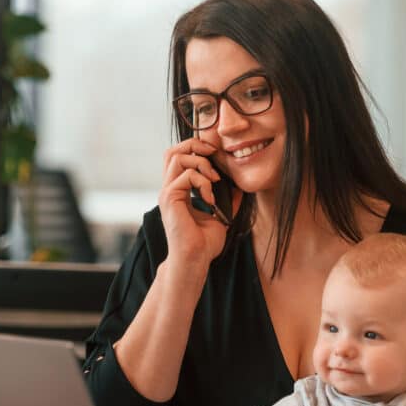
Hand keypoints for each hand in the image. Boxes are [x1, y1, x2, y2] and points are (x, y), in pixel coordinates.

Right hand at [159, 137, 234, 266]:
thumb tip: (238, 186)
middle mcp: (169, 189)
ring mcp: (167, 193)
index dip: (197, 149)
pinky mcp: (169, 198)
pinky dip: (203, 182)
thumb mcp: (220, 215)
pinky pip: (186, 176)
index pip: (180, 158)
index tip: (217, 155)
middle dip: (195, 145)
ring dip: (201, 163)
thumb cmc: (204, 243)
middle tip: (214, 154)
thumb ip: (226, 199)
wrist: (195, 260)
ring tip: (214, 179)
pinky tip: (210, 198)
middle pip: (172, 151)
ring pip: (177, 157)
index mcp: (178, 191)